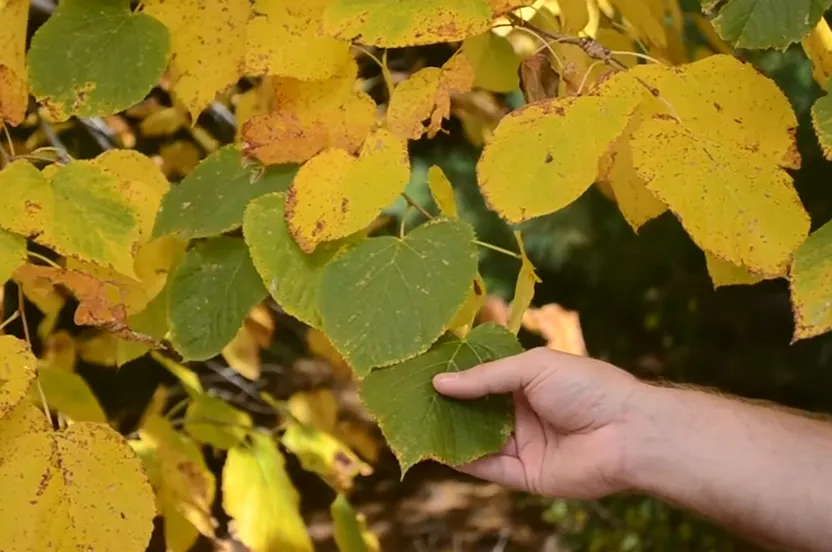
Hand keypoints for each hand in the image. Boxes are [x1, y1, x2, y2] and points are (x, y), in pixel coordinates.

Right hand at [432, 347, 640, 498]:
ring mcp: (524, 444)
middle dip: (447, 406)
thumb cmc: (587, 387)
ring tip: (415, 425)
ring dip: (450, 434)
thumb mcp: (533, 367)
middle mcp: (523, 411)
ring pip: (478, 440)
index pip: (483, 376)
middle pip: (476, 410)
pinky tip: (438, 452)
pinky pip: (489, 469)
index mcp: (528, 380)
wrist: (628, 433)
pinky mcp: (526, 474)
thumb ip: (486, 377)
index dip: (456, 374)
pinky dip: (464, 462)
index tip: (423, 370)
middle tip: (410, 400)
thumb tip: (440, 382)